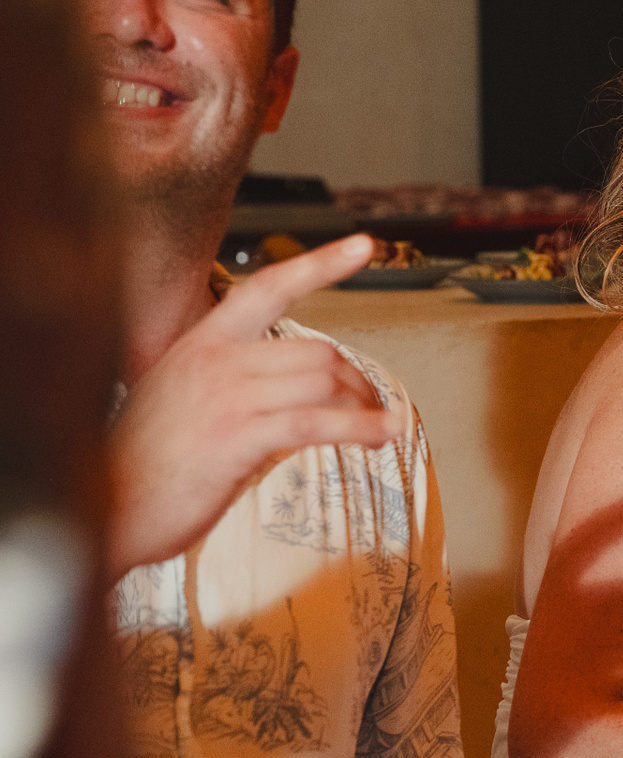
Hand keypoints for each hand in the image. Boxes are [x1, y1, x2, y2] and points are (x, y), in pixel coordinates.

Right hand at [108, 234, 406, 577]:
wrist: (105, 513)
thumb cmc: (144, 465)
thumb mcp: (183, 400)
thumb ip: (235, 383)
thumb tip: (299, 393)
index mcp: (201, 343)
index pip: (268, 287)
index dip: (320, 263)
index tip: (365, 244)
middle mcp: (213, 360)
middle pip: (317, 351)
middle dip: (356, 381)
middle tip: (371, 408)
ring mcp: (224, 397)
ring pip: (324, 382)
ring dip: (364, 408)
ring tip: (381, 428)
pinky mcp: (236, 437)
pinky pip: (316, 423)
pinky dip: (361, 429)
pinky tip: (382, 436)